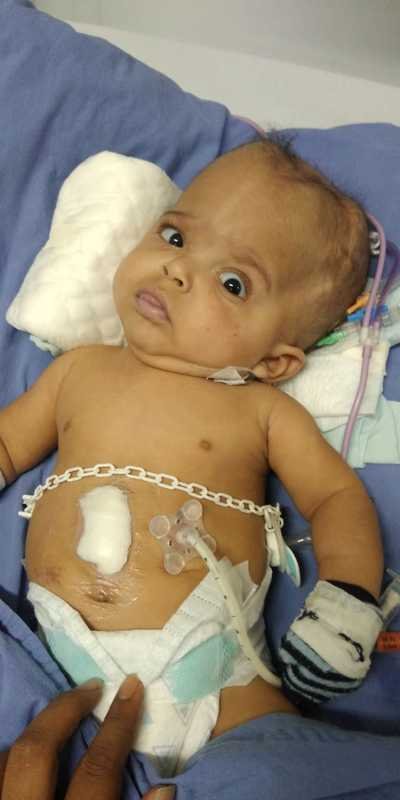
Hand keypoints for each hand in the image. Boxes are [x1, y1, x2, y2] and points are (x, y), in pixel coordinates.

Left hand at [0, 675, 174, 798]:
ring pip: (2, 759)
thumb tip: (165, 787)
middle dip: (64, 710)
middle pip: (37, 750)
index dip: (118, 725)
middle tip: (91, 687)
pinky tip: (24, 755)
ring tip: (55, 720)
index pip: (97, 770)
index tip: (133, 687)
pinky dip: (6, 760)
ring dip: (29, 734)